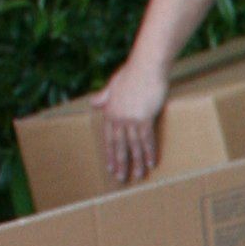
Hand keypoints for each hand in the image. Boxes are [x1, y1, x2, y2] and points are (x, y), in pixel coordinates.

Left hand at [98, 51, 169, 184]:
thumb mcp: (113, 84)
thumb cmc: (132, 72)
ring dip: (136, 162)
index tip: (111, 167)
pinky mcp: (145, 118)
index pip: (109, 138)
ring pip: (133, 145)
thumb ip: (104, 96)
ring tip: (138, 175)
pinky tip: (151, 163)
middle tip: (122, 178)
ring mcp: (131, 119)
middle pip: (119, 145)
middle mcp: (119, 117)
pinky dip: (149, 152)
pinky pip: (147, 139)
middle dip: (121, 163)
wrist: (146, 67)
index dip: (110, 154)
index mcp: (110, 111)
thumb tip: (93, 102)